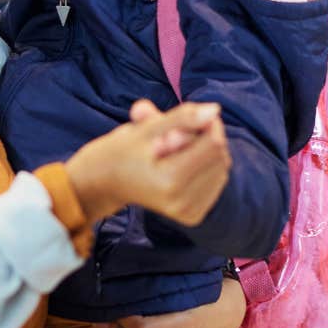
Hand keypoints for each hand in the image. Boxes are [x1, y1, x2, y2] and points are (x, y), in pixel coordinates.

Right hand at [65, 100, 230, 225]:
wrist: (105, 181)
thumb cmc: (124, 149)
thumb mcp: (148, 127)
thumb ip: (182, 117)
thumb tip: (215, 110)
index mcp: (168, 179)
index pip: (213, 144)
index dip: (207, 124)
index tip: (189, 118)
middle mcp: (180, 201)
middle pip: (220, 157)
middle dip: (207, 139)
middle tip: (179, 135)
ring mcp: (186, 212)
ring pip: (222, 169)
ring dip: (208, 153)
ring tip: (178, 151)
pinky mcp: (192, 216)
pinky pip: (217, 183)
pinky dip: (207, 169)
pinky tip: (185, 166)